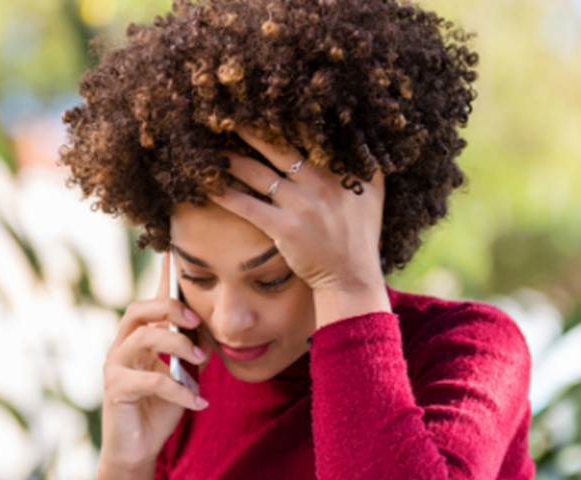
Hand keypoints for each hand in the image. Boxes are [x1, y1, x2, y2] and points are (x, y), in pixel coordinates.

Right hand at [99, 252, 210, 474]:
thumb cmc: (160, 409)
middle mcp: (122, 346)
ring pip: (142, 338)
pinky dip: (179, 390)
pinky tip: (199, 402)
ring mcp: (115, 366)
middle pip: (139, 310)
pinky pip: (150, 380)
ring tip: (202, 363)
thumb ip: (191, 350)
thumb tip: (209, 327)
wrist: (138, 450)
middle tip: (196, 322)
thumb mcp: (183, 375)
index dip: (162, 276)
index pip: (150, 301)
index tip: (175, 250)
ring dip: (178, 347)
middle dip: (170, 309)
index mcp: (138, 338)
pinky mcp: (116, 389)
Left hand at [210, 127, 387, 298]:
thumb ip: (367, 162)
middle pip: (278, 146)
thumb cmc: (360, 234)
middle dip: (250, 129)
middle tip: (226, 115)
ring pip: (258, 173)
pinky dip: (225, 195)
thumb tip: (359, 133)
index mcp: (340, 169)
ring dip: (231, 160)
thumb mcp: (374, 192)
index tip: (261, 104)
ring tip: (211, 149)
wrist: (351, 275)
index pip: (307, 134)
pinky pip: (248, 206)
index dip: (282, 117)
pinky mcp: (284, 227)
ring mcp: (301, 204)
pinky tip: (207, 186)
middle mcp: (321, 181)